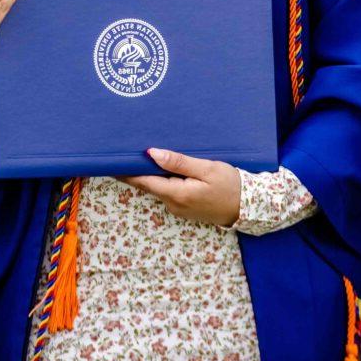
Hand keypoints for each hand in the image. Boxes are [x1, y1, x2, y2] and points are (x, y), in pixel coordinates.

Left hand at [119, 148, 242, 226]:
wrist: (249, 207)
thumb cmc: (230, 185)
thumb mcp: (206, 169)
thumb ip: (178, 162)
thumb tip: (151, 153)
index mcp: (176, 194)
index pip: (143, 181)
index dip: (126, 171)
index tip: (110, 161)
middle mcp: (173, 204)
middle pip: (149, 184)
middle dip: (136, 169)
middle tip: (124, 151)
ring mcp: (178, 208)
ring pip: (159, 187)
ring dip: (151, 174)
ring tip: (142, 155)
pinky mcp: (185, 208)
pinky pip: (169, 191)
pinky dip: (164, 179)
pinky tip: (164, 167)